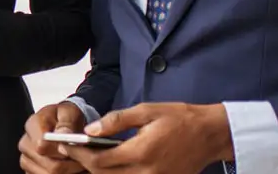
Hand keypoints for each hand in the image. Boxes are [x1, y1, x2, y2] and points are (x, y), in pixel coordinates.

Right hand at [19, 102, 87, 173]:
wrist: (63, 125)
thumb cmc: (66, 119)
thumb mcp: (70, 113)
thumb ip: (67, 123)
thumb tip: (63, 134)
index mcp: (32, 125)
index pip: (43, 146)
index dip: (62, 150)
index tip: (77, 148)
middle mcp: (26, 143)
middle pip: (49, 165)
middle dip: (71, 165)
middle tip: (84, 159)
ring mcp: (27, 159)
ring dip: (69, 172)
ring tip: (79, 163)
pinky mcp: (31, 171)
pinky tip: (71, 168)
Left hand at [61, 102, 232, 172]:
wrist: (210, 135)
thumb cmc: (179, 118)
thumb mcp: (146, 111)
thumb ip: (116, 120)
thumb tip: (91, 130)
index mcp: (141, 152)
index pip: (100, 160)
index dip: (80, 153)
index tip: (67, 144)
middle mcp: (146, 172)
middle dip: (85, 163)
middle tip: (72, 149)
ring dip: (99, 170)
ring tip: (87, 155)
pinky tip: (109, 162)